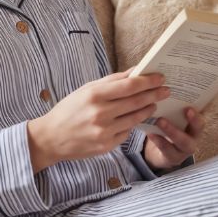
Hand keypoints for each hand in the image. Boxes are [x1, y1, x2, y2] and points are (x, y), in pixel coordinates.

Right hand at [27, 70, 167, 171]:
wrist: (51, 138)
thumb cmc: (69, 110)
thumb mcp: (86, 89)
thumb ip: (111, 81)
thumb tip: (135, 71)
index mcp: (94, 95)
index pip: (129, 86)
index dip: (148, 81)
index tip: (160, 77)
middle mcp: (101, 113)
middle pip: (136, 101)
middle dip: (154, 94)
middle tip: (166, 89)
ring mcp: (105, 131)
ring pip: (135, 118)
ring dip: (148, 109)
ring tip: (154, 103)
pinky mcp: (107, 145)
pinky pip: (127, 132)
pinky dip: (133, 123)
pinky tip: (135, 117)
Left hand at [143, 106, 203, 173]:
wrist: (160, 152)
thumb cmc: (169, 128)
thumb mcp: (174, 118)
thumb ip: (175, 107)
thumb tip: (168, 86)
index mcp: (196, 123)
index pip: (202, 114)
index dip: (200, 110)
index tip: (193, 104)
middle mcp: (194, 137)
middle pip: (198, 128)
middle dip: (193, 119)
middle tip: (187, 109)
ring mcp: (185, 149)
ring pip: (183, 141)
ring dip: (172, 130)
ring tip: (160, 121)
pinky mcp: (173, 158)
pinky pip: (167, 150)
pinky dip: (158, 140)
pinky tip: (150, 133)